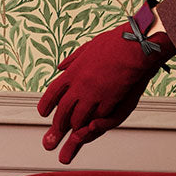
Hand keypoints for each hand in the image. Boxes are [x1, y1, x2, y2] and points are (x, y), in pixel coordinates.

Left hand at [37, 1, 175, 164]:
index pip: (53, 92)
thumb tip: (61, 66)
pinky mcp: (108, 101)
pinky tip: (94, 125)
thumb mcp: (87, 48)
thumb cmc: (114, 43)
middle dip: (58, 123)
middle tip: (55, 132)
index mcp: (73, 72)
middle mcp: (79, 85)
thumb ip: (73, 59)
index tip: (43, 113)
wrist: (132, 46)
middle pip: (64, 110)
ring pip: (79, 117)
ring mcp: (93, 94)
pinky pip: (98, 116)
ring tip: (74, 131)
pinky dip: (95, 122)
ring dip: (76, 125)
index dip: (46, 104)